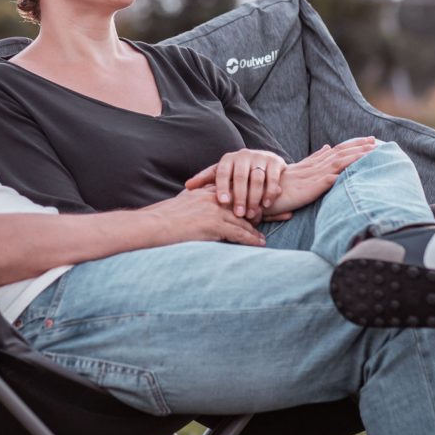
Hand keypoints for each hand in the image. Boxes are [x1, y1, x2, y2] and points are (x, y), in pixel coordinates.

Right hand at [147, 188, 266, 247]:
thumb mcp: (182, 205)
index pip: (235, 192)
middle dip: (263, 208)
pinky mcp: (213, 224)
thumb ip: (196, 205)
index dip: (252, 196)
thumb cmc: (163, 218)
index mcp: (206, 191)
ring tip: (267, 235)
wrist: (152, 225)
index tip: (266, 199)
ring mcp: (214, 210)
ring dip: (258, 227)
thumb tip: (201, 212)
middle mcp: (213, 197)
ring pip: (244, 219)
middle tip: (281, 211)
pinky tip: (259, 243)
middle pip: (245, 202)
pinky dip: (251, 238)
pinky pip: (238, 232)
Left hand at [185, 148, 286, 222]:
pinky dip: (269, 192)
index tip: (222, 202)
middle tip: (238, 214)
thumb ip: (208, 180)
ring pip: (257, 178)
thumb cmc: (240, 175)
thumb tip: (187, 187)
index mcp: (229, 159)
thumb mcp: (224, 176)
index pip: (222, 172)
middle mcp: (243, 155)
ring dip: (254, 197)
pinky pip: (272, 178)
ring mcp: (260, 156)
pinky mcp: (275, 161)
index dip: (222, 187)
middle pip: (240, 177)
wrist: (271, 167)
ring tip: (252, 213)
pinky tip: (266, 205)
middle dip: (239, 197)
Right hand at [265, 138, 376, 218]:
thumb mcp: (295, 173)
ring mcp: (308, 178)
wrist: (254, 198)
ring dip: (353, 157)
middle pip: (338, 155)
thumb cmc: (271, 191)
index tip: (368, 140)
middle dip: (357, 147)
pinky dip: (337, 174)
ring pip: (335, 164)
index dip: (351, 146)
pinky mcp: (305, 190)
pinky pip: (324, 181)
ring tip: (371, 152)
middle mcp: (310, 169)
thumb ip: (311, 160)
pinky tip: (350, 171)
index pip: (334, 153)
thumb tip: (327, 147)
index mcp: (308, 167)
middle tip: (375, 140)